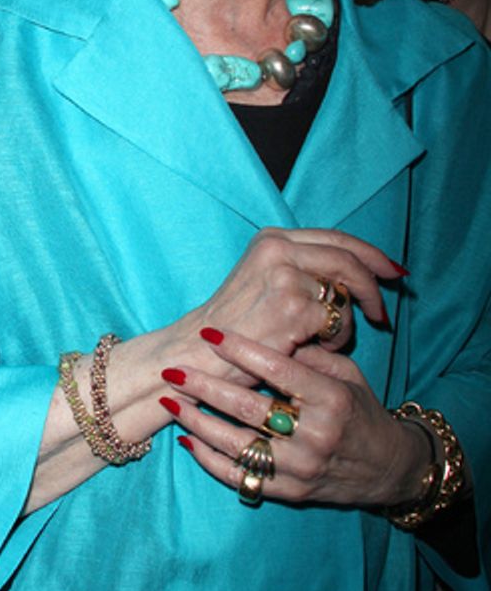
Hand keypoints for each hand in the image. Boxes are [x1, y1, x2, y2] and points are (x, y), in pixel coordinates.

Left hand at [161, 328, 429, 509]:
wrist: (388, 467)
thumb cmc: (361, 410)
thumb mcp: (348, 375)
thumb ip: (310, 355)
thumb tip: (269, 332)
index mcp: (332, 399)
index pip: (278, 370)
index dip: (240, 350)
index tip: (209, 334)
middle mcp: (316, 434)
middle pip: (249, 408)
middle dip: (205, 386)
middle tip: (173, 369)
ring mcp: (301, 467)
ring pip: (237, 444)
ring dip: (198, 422)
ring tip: (171, 401)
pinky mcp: (290, 491)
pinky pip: (240, 477)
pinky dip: (209, 460)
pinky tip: (187, 440)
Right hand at [190, 226, 398, 356]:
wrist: (198, 353)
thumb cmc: (234, 325)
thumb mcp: (264, 281)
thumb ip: (302, 269)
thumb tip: (358, 275)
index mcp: (273, 238)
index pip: (336, 237)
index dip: (370, 254)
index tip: (391, 271)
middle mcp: (279, 249)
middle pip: (349, 258)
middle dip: (374, 285)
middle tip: (383, 312)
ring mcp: (286, 276)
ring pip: (345, 293)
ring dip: (345, 322)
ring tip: (326, 340)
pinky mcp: (293, 307)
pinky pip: (338, 322)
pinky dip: (334, 340)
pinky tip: (315, 349)